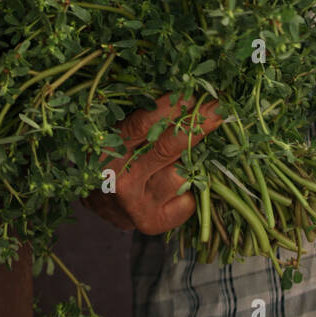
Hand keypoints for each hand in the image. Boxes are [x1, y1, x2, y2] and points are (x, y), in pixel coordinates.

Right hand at [83, 93, 222, 233]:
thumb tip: (183, 92)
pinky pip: (187, 201)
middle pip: (167, 148)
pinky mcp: (152, 223)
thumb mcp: (117, 132)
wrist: (97, 200)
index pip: (143, 124)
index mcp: (108, 150)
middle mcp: (120, 180)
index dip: (171, 108)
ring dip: (190, 163)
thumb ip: (142, 117)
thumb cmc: (114, 155)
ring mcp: (136, 205)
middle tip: (217, 108)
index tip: (194, 93)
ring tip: (185, 156)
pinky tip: (174, 186)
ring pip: (181, 175)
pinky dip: (189, 191)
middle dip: (196, 125)